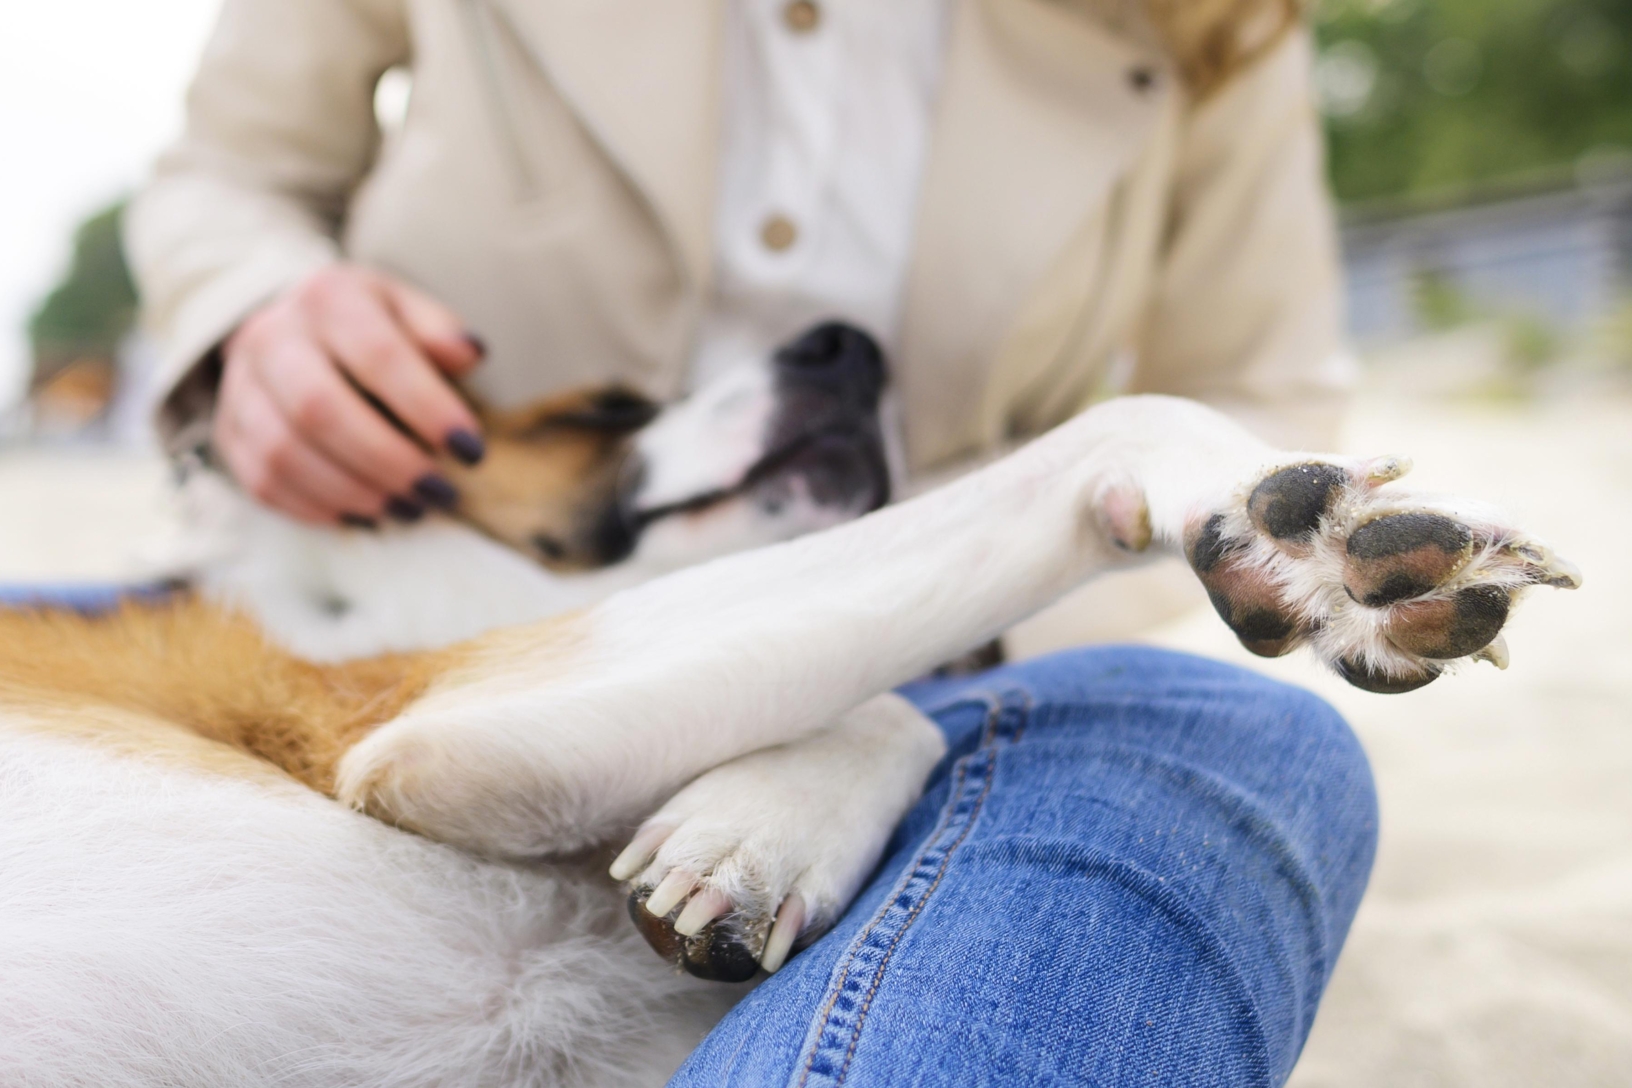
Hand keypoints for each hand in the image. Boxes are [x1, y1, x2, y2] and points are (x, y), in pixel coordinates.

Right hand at [214, 264, 487, 525]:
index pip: (377, 354)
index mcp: (327, 298)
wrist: (292, 328)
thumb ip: (440, 331)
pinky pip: (263, 482)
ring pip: (284, 453)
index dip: (427, 408)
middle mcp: (272, 337)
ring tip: (408, 508)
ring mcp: (241, 386)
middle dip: (387, 461)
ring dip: (354, 492)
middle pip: (319, 409)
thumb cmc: (368, 326)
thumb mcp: (408, 310)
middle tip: (439, 491)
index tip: (471, 449)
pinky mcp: (229, 432)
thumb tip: (469, 355)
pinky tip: (364, 514)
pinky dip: (318, 508)